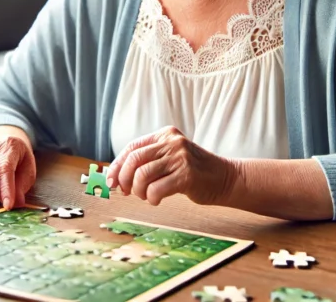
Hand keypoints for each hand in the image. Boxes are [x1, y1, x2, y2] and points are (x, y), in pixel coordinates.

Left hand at [105, 126, 236, 205]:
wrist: (225, 178)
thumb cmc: (193, 171)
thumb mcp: (170, 157)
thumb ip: (148, 161)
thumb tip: (116, 177)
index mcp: (165, 135)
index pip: (132, 147)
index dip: (117, 165)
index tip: (111, 181)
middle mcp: (172, 142)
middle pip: (134, 160)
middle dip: (124, 179)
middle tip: (127, 192)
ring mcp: (180, 157)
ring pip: (142, 175)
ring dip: (139, 191)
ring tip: (147, 196)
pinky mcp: (187, 175)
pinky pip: (156, 189)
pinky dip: (151, 198)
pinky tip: (157, 200)